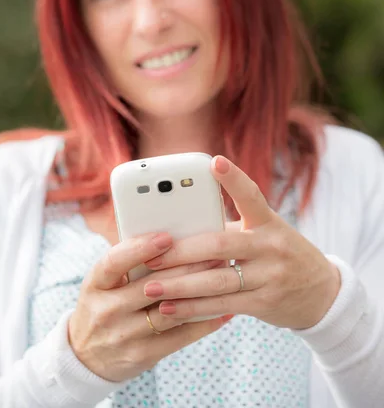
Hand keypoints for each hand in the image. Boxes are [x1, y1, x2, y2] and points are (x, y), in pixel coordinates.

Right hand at [68, 231, 228, 381]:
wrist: (86, 356)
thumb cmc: (105, 304)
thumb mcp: (105, 283)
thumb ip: (130, 263)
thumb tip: (172, 236)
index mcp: (96, 284)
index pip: (114, 262)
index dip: (140, 249)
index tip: (167, 237)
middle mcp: (106, 310)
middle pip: (151, 286)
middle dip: (187, 267)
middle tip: (215, 252)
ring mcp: (123, 335)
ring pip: (170, 310)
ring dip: (200, 293)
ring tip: (223, 276)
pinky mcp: (142, 355)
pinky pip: (179, 336)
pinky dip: (203, 322)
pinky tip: (222, 310)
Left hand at [143, 156, 340, 329]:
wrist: (321, 293)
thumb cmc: (279, 255)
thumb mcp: (265, 233)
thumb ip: (232, 228)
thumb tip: (181, 226)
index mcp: (268, 221)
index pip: (251, 195)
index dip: (233, 178)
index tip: (215, 162)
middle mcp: (271, 246)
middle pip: (220, 245)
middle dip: (181, 251)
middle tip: (151, 254)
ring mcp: (270, 276)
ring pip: (217, 280)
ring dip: (180, 285)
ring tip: (150, 287)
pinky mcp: (265, 303)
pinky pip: (222, 305)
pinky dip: (193, 308)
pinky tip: (169, 308)